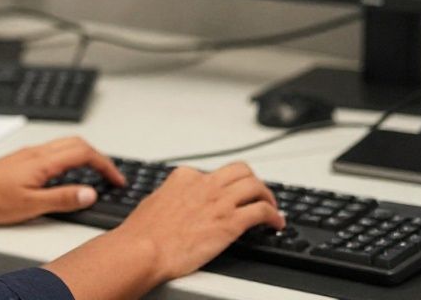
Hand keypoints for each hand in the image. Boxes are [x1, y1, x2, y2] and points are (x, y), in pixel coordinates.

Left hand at [0, 136, 123, 225]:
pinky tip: (66, 176)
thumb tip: (90, 193)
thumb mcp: (30, 206)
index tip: (116, 179)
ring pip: (64, 146)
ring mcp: (27, 155)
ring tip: (93, 176)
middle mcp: (36, 153)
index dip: (105, 165)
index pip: (83, 153)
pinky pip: (52, 152)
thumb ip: (62, 199)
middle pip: (76, 143)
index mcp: (42, 161)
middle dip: (98, 157)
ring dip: (83, 156)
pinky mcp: (20, 160)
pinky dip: (68, 159)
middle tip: (110, 176)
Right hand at [114, 161, 285, 281]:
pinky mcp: (230, 223)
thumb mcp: (155, 202)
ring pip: (255, 185)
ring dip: (268, 196)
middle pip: (241, 171)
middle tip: (258, 195)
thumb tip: (174, 202)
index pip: (214, 172)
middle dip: (253, 182)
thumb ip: (170, 197)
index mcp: (185, 177)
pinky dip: (274, 216)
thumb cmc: (144, 232)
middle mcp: (205, 184)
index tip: (230, 195)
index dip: (226, 185)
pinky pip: (262, 212)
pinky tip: (276, 224)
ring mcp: (219, 202)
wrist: (144, 249)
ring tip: (272, 208)